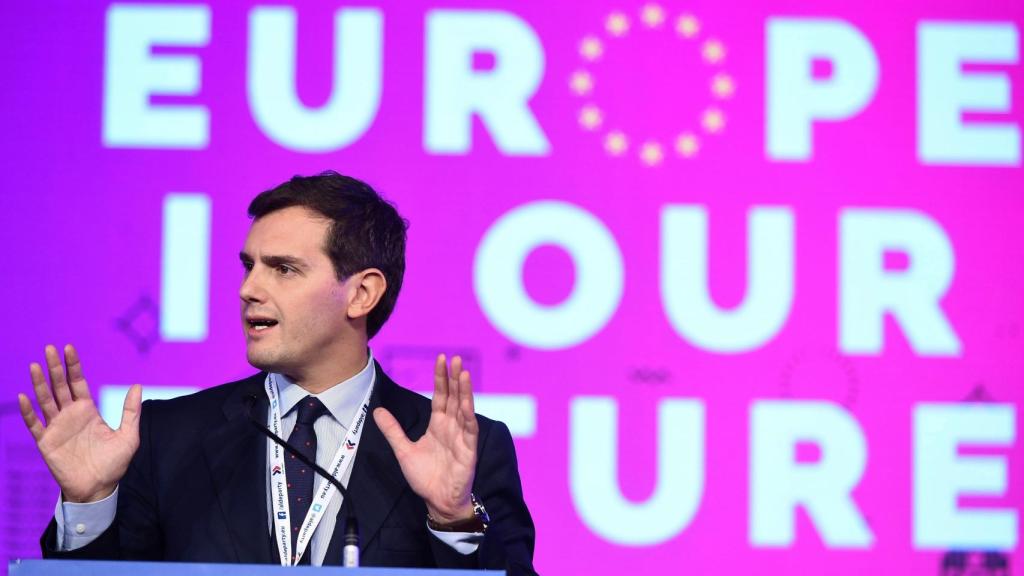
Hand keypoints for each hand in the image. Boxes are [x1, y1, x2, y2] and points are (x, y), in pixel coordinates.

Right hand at [19, 344, 141, 502]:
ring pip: (45, 401)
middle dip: (55, 367)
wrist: (99, 488)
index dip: (73, 366)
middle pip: (59, 386)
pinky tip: (24, 397)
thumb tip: (137, 385)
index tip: (68, 347)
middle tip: (49, 348)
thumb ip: (131, 411)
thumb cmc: (114, 463)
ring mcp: (57, 428)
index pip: (78, 383)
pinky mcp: (46, 442)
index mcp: (88, 411)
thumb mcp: (128, 435)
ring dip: (39, 384)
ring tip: (34, 365)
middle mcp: (70, 415)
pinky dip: (28, 412)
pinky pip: (35, 425)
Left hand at [374, 354, 477, 523]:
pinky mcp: (468, 449)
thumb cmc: (425, 477)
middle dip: (454, 378)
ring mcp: (461, 436)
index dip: (441, 378)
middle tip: (455, 358)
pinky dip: (469, 414)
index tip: (441, 359)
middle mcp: (451, 426)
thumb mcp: (403, 450)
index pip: (440, 396)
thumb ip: (393, 430)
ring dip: (464, 391)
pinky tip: (467, 402)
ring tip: (463, 373)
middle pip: (454, 397)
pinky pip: (469, 429)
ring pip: (464, 408)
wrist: (437, 500)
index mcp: (438, 424)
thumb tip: (377, 410)